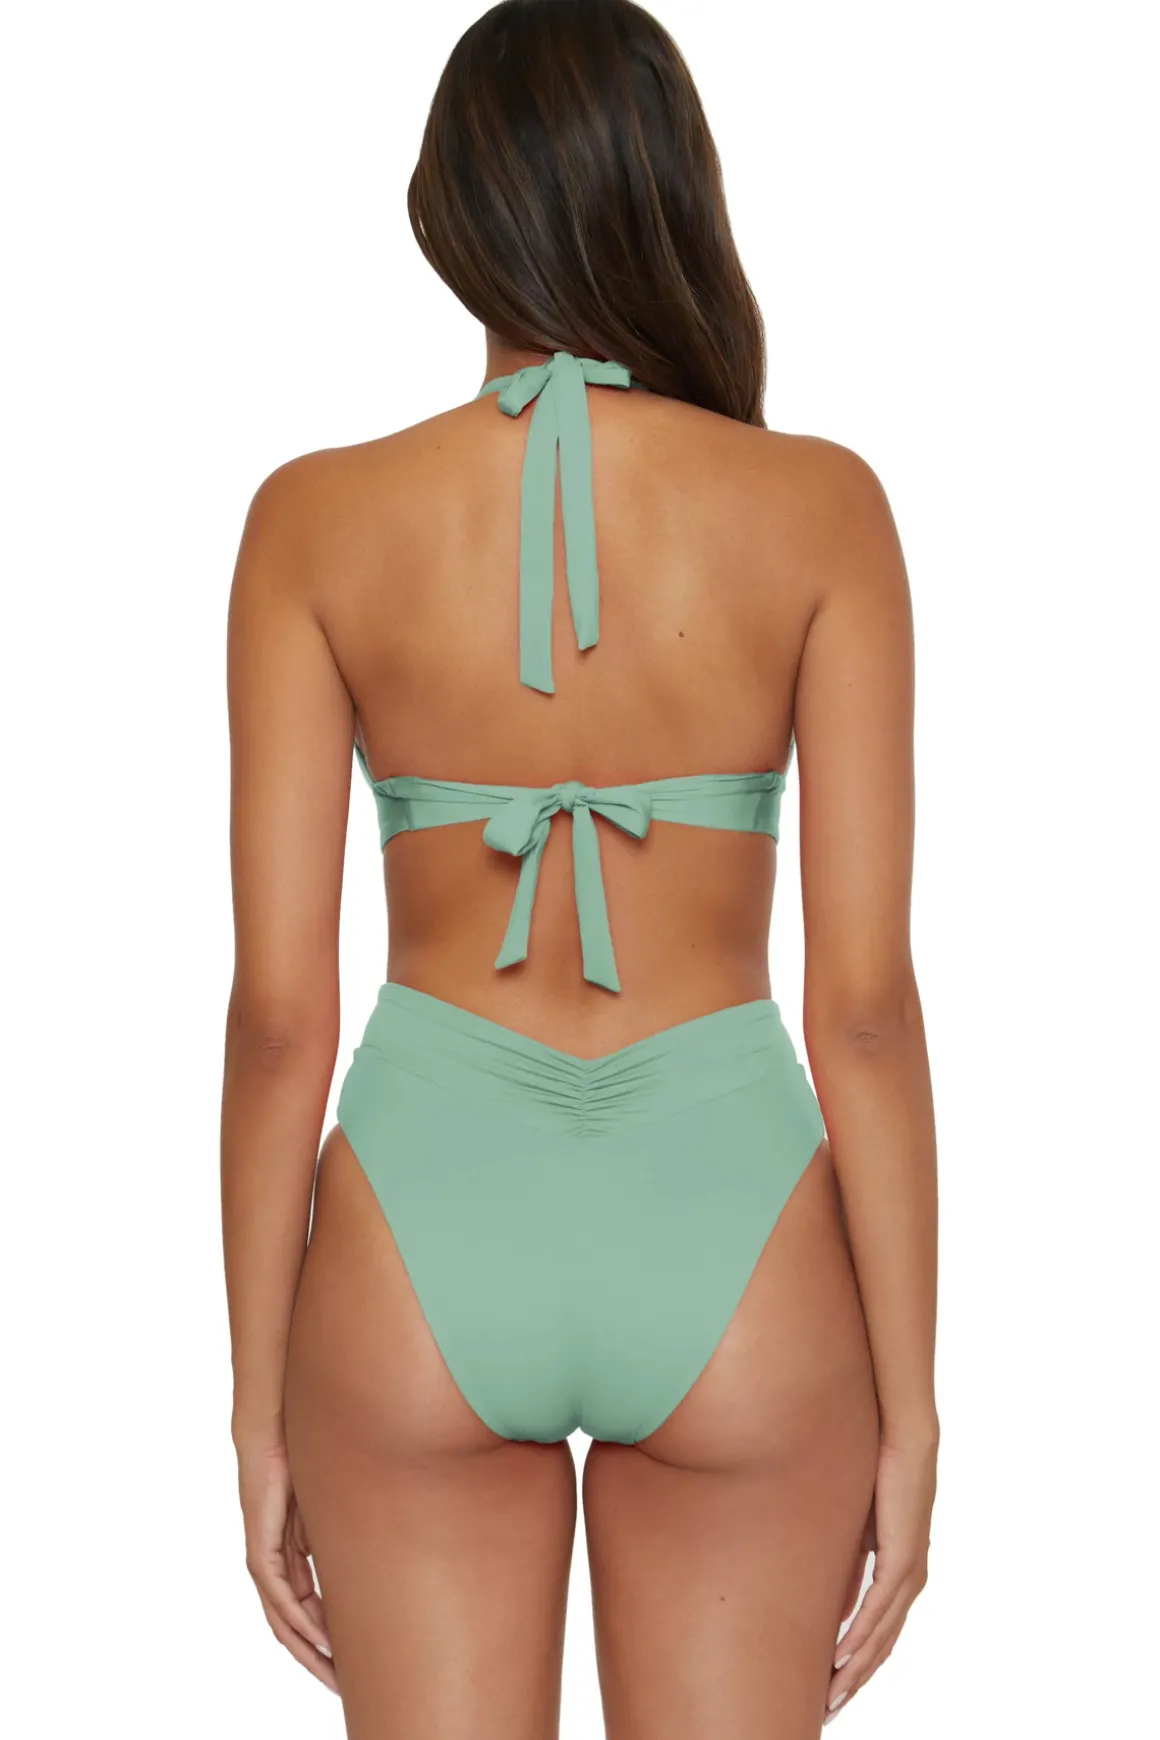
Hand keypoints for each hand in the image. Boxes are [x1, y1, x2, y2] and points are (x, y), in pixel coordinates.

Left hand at [236, 1434, 336, 1692]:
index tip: (353, 1662)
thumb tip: (374, 1555)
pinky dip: (300, 1622)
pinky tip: (319, 1640)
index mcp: (292, 1559)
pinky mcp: (261, 1553)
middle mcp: (275, 1568)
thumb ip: (343, 1535)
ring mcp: (265, 1563)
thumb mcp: (333, 1508)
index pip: (310, 1612)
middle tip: (345, 1687)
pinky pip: (281, 1599)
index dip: (330, 1640)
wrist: (276, 1430)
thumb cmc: (305, 1460)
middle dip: (321, 1660)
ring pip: (286, 1623)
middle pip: (296, 1628)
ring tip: (335, 1677)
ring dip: (310, 1652)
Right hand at [824, 1431, 935, 1722]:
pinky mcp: (902, 1559)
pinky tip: (839, 1658)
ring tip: (831, 1698)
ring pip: (880, 1637)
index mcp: (902, 1575)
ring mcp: (910, 1573)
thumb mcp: (856, 1531)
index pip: (879, 1634)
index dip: (856, 1665)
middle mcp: (911, 1581)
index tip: (832, 1689)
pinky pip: (877, 1610)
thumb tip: (834, 1611)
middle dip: (854, 1681)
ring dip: (854, 1671)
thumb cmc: (879, 1473)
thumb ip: (848, 1570)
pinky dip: (858, 1638)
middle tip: (828, 1710)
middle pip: (881, 1647)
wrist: (901, 1436)